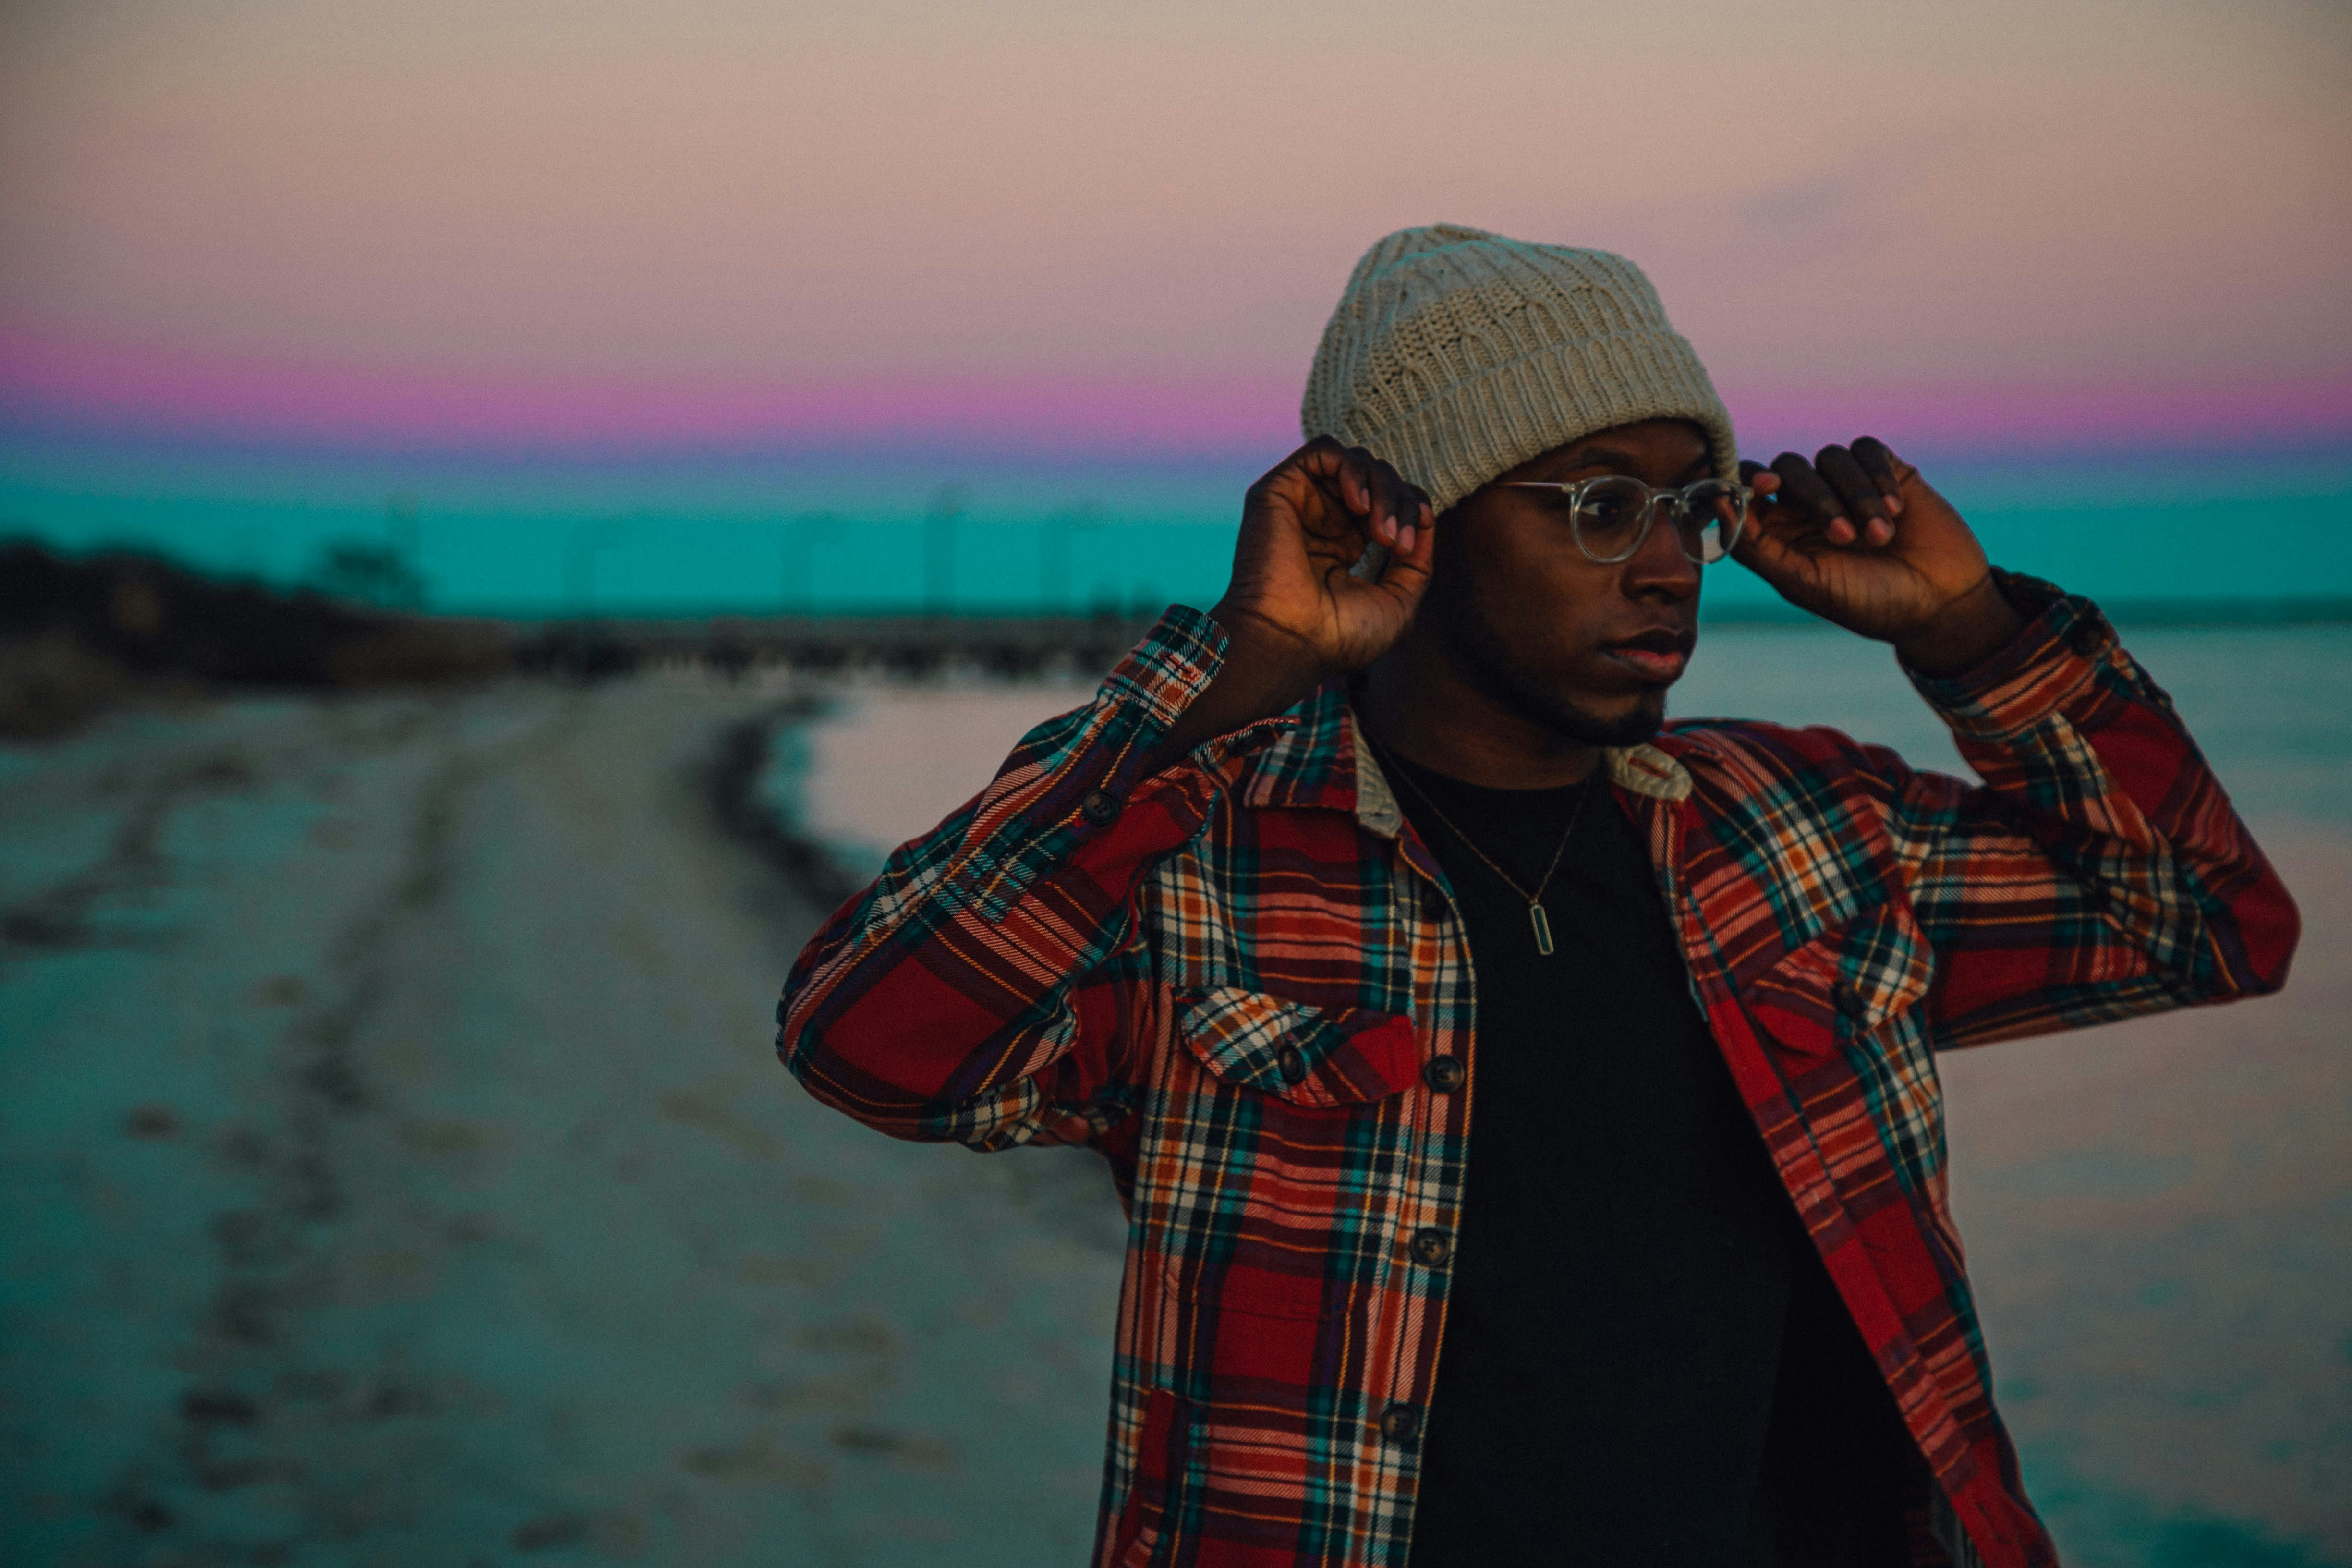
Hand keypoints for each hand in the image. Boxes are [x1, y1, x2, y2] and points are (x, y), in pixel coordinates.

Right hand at [1220, 436, 1435, 680]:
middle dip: (1400, 502)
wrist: (1290, 643)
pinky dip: (1351, 468)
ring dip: (1382, 489)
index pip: (1389, 502)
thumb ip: (1417, 563)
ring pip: (1357, 461)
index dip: (1410, 511)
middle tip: (1396, 542)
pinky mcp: (1279, 491)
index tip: (1410, 546)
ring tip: (1380, 530)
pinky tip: (1358, 504)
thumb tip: (1426, 519)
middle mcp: (1321, 521)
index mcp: (1343, 545)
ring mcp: (1300, 504)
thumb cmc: (1338, 638)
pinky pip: (1324, 450)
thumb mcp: (1398, 603)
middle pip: (1379, 479)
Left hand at [1736, 437, 2021, 674]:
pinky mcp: (1887, 472)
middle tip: (1844, 538)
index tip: (1766, 486)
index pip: (1749, 487)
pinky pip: (1866, 449)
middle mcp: (1809, 504)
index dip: (1748, 478)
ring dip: (1855, 496)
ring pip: (1829, 457)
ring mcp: (1848, 486)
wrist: (1939, 603)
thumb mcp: (1805, 583)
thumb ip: (1757, 547)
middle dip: (1816, 499)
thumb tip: (1718, 504)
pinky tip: (1896, 509)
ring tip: (1881, 536)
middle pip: (1789, 467)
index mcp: (1782, 531)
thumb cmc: (1868, 602)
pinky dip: (1877, 476)